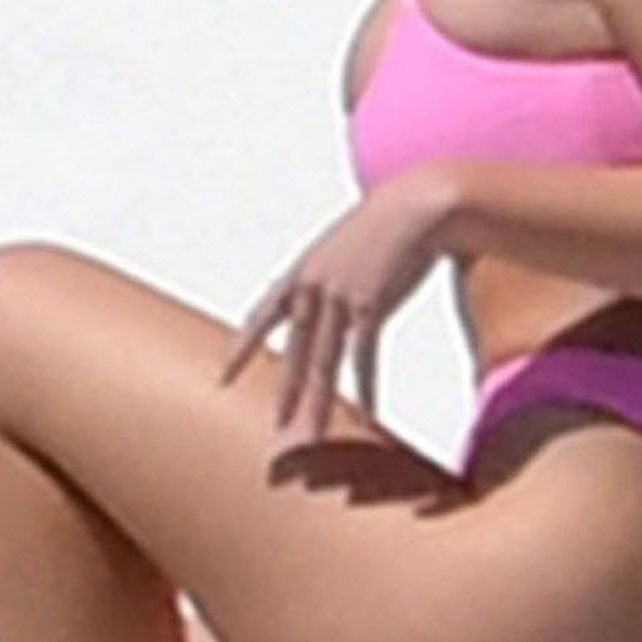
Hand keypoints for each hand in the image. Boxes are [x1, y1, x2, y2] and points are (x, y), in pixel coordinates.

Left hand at [216, 165, 458, 450]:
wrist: (418, 204)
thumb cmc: (392, 219)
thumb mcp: (349, 244)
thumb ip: (337, 272)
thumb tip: (342, 296)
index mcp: (303, 270)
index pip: (263, 315)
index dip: (242, 346)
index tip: (223, 374)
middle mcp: (312, 286)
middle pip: (295, 351)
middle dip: (285, 392)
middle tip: (276, 428)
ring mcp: (338, 296)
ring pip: (323, 362)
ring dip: (318, 403)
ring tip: (311, 436)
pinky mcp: (369, 304)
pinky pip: (363, 355)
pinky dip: (366, 387)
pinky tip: (368, 412)